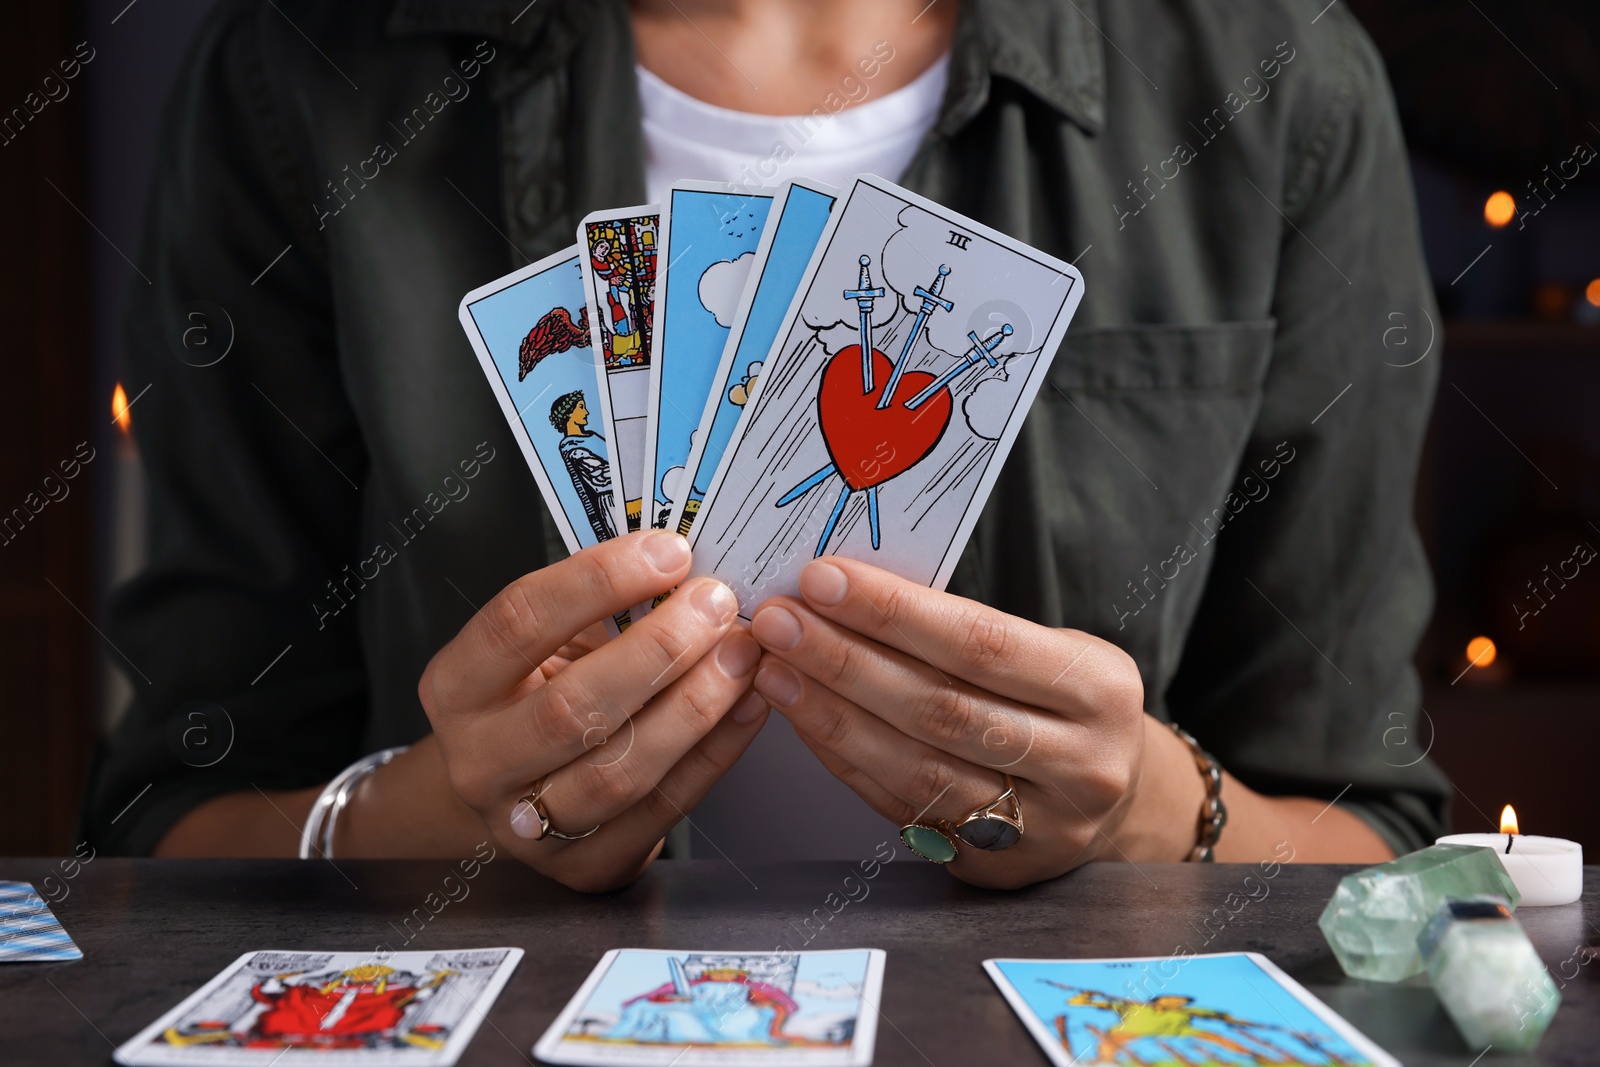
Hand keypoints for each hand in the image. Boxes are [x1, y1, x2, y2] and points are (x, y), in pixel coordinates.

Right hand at [418, 530, 766, 891]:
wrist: (512, 799)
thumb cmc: (538, 698)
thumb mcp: (547, 646)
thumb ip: (601, 609)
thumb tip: (685, 562)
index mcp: (456, 688)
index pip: (518, 623)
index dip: (596, 582)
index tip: (666, 551)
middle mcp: (480, 761)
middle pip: (572, 708)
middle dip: (659, 649)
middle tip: (717, 604)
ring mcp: (527, 827)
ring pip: (620, 770)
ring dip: (695, 706)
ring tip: (741, 654)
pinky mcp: (584, 867)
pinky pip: (663, 809)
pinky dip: (717, 752)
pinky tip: (748, 706)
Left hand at [748, 557, 1168, 888]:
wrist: (1112, 795)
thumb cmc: (1061, 702)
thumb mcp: (1048, 649)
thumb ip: (964, 629)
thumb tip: (848, 592)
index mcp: (1100, 690)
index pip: (981, 643)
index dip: (894, 612)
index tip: (823, 579)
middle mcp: (1082, 765)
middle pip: (941, 709)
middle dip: (846, 660)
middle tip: (781, 621)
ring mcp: (1041, 828)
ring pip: (916, 769)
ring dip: (832, 714)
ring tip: (776, 668)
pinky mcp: (996, 867)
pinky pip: (902, 809)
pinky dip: (845, 759)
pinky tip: (804, 718)